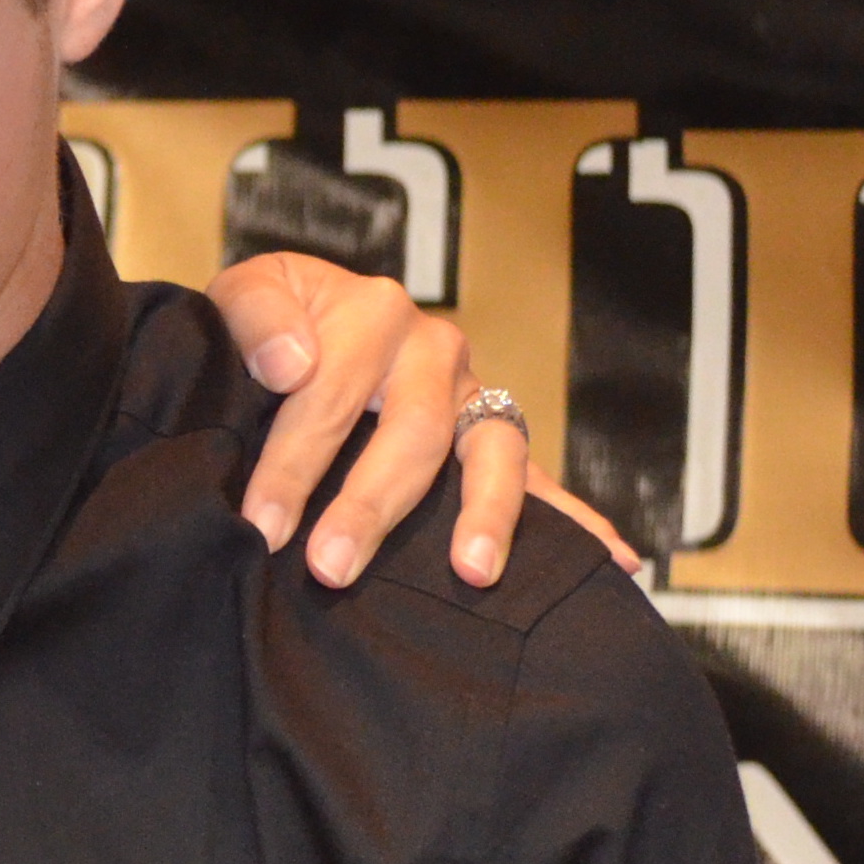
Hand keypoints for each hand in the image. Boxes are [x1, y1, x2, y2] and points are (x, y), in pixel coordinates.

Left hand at [203, 253, 630, 588]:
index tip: (263, 526)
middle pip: (412, 433)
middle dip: (371, 506)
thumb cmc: (269, 319)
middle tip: (332, 567)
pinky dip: (577, 519)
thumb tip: (293, 365)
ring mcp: (473, 392)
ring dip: (487, 514)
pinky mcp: (490, 432)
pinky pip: (538, 477)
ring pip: (492, 453)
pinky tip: (617, 561)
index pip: (328, 398)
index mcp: (373, 312)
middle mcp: (433, 351)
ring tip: (472, 572)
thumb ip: (257, 317)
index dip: (291, 466)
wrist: (298, 319)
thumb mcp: (247, 291)